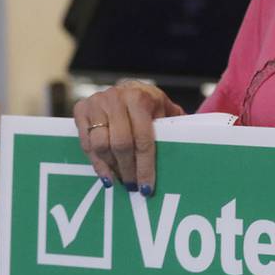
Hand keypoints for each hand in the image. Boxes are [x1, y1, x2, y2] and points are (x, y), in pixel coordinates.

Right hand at [73, 79, 184, 195]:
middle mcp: (116, 98)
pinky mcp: (81, 109)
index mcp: (139, 98)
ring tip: (120, 181)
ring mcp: (96, 103)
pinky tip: (106, 173)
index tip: (146, 187)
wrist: (126, 86)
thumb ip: (174, 123)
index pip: (142, 139)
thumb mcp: (164, 107)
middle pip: (120, 144)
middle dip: (128, 170)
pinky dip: (95, 161)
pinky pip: (86, 143)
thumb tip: (193, 141)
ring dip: (110, 168)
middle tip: (133, 186)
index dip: (145, 166)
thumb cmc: (149, 102)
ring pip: (100, 145)